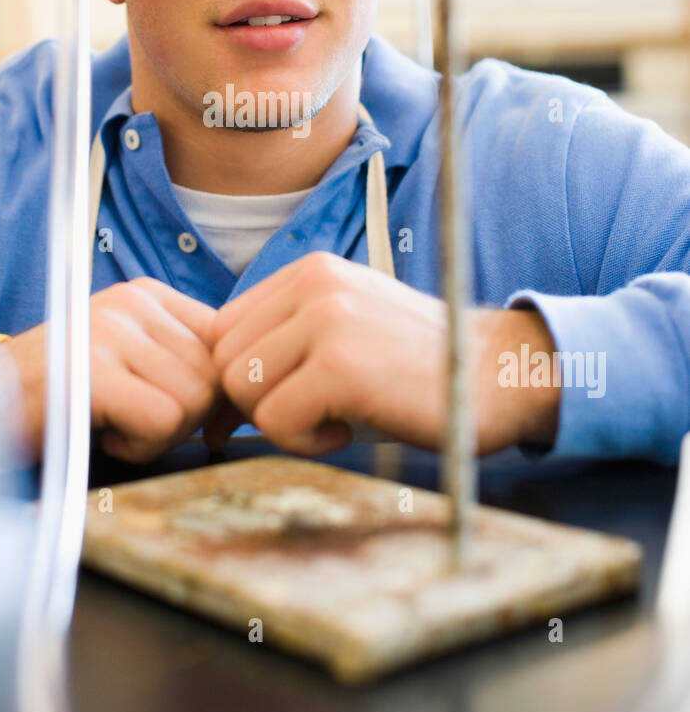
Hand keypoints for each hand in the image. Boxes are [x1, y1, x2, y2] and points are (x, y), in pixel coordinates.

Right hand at [0, 278, 219, 462]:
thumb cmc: (62, 398)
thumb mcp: (129, 363)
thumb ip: (183, 365)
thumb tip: (244, 401)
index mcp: (147, 295)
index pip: (224, 342)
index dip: (213, 392)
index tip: (182, 416)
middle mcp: (132, 302)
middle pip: (212, 378)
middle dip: (180, 417)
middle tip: (128, 419)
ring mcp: (110, 330)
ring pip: (192, 401)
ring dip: (156, 433)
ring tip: (110, 421)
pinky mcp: (92, 368)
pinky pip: (162, 420)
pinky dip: (137, 444)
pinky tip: (101, 431)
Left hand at [212, 252, 559, 455]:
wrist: (501, 375)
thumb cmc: (418, 366)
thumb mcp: (345, 328)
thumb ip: (284, 340)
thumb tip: (210, 396)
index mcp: (309, 270)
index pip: (224, 328)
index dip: (239, 377)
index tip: (276, 404)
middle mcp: (314, 284)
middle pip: (225, 360)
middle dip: (256, 402)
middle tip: (312, 413)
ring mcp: (327, 321)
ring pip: (242, 389)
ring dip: (279, 422)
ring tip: (333, 417)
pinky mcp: (341, 366)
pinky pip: (275, 419)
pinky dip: (304, 441)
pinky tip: (348, 429)